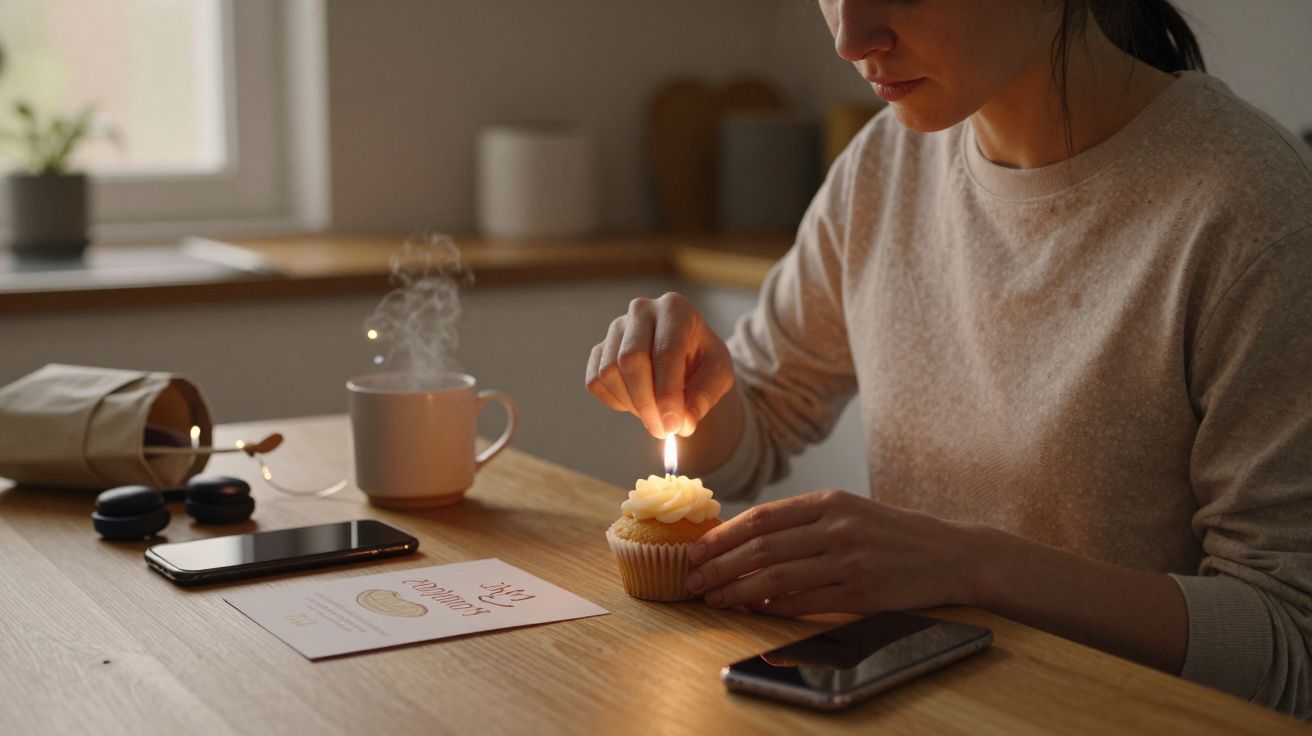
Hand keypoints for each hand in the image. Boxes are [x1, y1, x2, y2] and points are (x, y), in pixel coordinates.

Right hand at [585, 292, 733, 437]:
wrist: (685, 353)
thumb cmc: (702, 360)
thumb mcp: (718, 375)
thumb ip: (705, 396)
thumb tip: (683, 422)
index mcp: (675, 309)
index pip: (665, 352)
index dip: (667, 393)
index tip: (673, 425)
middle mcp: (641, 311)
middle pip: (630, 359)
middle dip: (646, 402)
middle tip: (662, 430)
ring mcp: (616, 329)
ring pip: (610, 372)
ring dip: (632, 405)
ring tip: (656, 415)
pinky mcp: (599, 349)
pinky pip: (595, 382)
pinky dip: (615, 402)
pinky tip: (638, 404)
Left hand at [686, 490, 976, 615]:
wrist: (949, 554)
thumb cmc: (891, 533)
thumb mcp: (849, 511)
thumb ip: (803, 522)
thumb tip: (744, 539)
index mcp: (829, 501)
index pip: (761, 517)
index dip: (722, 536)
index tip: (695, 551)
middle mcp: (837, 527)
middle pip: (761, 547)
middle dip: (719, 566)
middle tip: (693, 581)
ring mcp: (849, 561)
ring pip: (777, 577)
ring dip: (738, 591)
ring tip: (715, 599)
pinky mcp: (861, 593)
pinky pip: (805, 603)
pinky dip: (773, 608)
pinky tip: (754, 610)